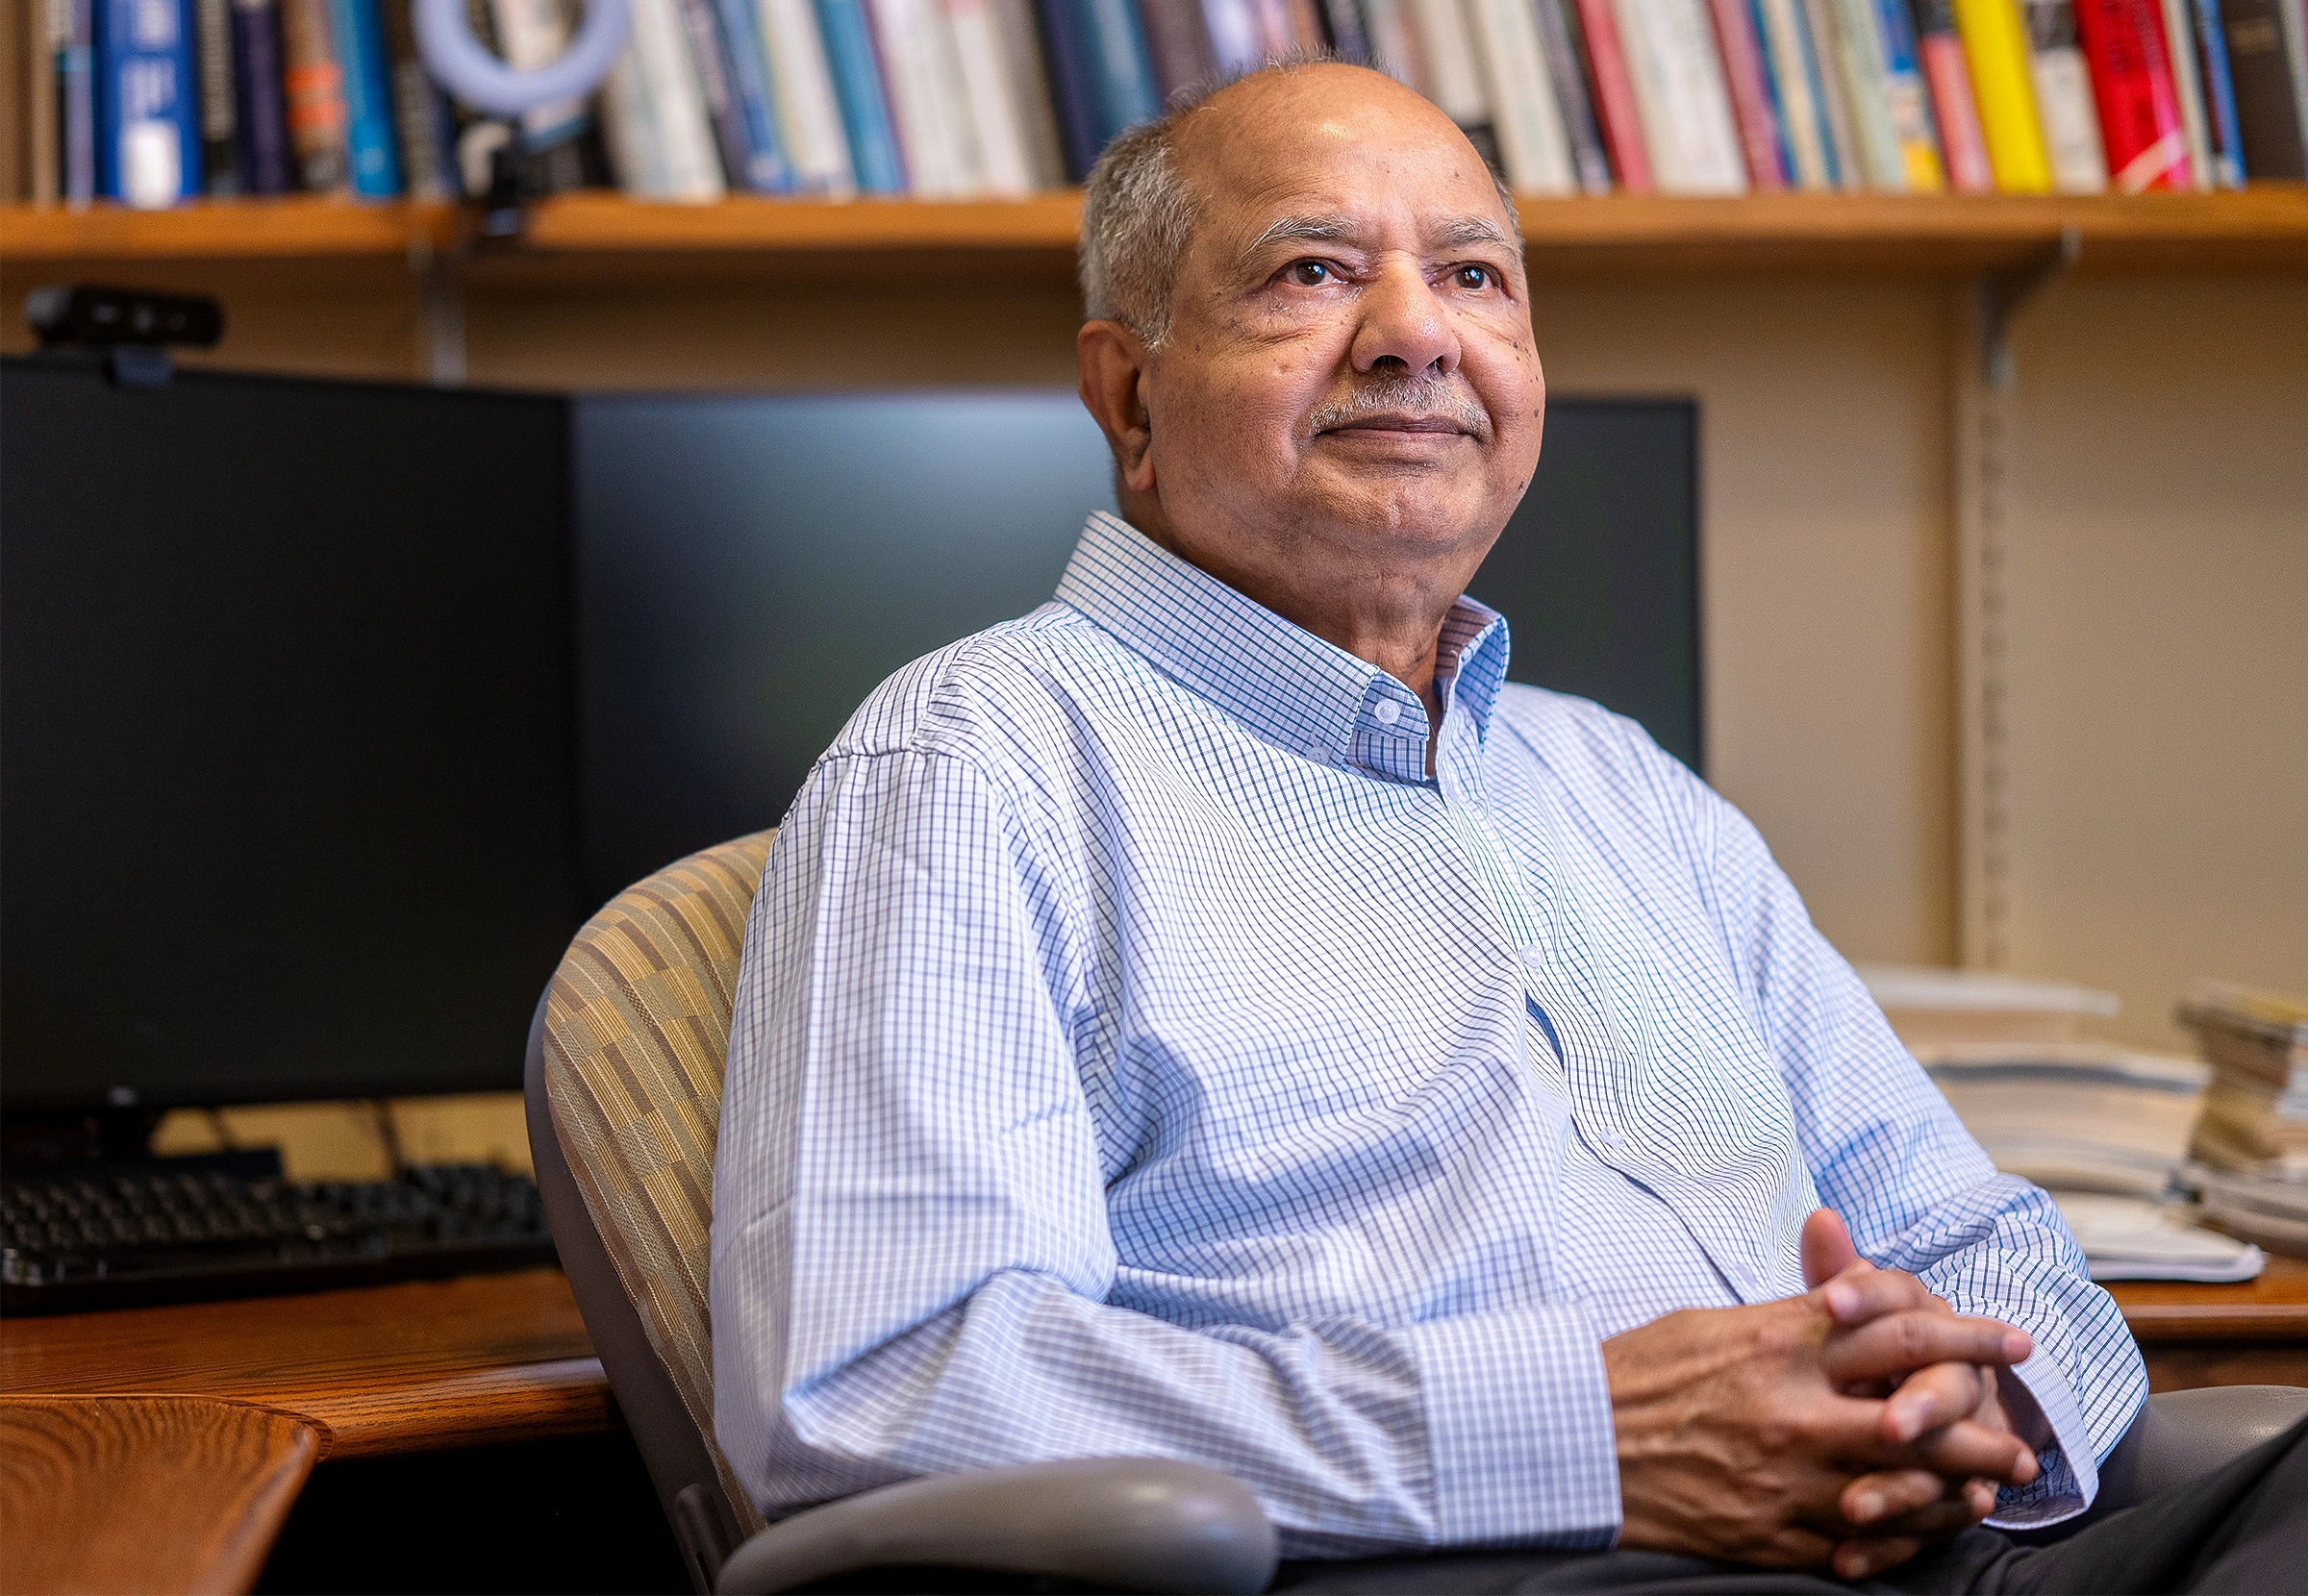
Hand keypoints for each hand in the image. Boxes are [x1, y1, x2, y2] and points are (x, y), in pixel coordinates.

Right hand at [1601, 1219, 2035, 1570]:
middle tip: (2021, 1437)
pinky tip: (1924, 1533)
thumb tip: (1843, 1300)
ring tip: (1989, 1491)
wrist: (1574, 1443)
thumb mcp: (1709, 1323)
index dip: (1967, 1331)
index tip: (2011, 1338)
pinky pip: (1862, 1544)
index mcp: (1779, 1342)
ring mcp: (1787, 1477)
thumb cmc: (1635, 1375)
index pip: (1899, 1327)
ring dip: (1959, 1492)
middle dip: (1985, 1427)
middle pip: (1924, 1416)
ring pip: (1905, 1490)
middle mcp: (1794, 1408)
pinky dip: (1903, 1540)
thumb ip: (1786, 1316)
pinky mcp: (1773, 1533)